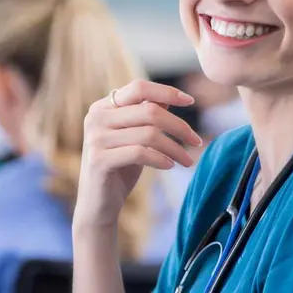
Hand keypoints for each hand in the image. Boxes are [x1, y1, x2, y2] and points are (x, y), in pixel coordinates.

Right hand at [74, 80, 202, 231]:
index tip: (190, 101)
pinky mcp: (99, 160)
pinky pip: (140, 153)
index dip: (167, 91)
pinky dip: (161, 159)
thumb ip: (146, 116)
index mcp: (103, 107)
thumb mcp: (134, 138)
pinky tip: (170, 166)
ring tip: (187, 160)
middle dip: (179, 126)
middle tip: (197, 141)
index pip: (139, 87)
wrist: (98, 204)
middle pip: (149, 110)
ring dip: (175, 148)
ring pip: (148, 133)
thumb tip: (170, 97)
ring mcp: (96, 139)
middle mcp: (96, 118)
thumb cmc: (120, 168)